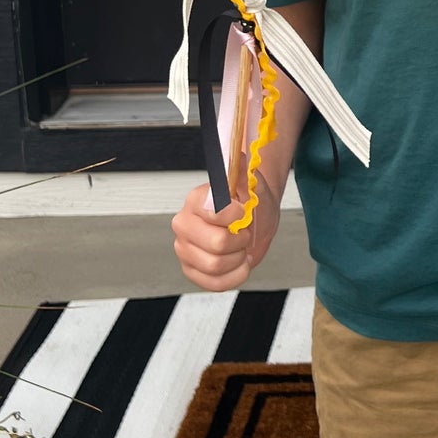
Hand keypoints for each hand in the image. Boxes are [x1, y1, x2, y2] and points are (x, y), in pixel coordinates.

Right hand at [170, 177, 277, 291]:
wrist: (253, 219)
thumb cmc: (250, 201)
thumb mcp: (252, 183)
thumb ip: (242, 169)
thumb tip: (238, 154)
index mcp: (195, 201)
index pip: (216, 213)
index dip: (239, 216)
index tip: (244, 211)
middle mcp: (183, 225)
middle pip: (216, 244)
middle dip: (240, 240)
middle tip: (244, 232)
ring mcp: (184, 250)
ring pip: (215, 266)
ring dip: (238, 259)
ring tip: (241, 247)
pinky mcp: (191, 271)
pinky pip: (214, 284)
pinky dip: (235, 276)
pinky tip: (239, 264)